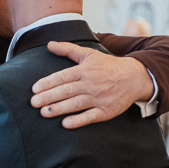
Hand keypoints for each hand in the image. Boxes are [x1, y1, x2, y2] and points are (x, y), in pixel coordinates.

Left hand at [31, 42, 154, 128]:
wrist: (134, 77)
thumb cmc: (108, 66)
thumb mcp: (89, 54)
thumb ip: (68, 49)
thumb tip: (49, 44)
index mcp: (85, 70)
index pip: (63, 77)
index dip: (48, 83)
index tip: (34, 89)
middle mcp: (91, 84)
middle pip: (67, 91)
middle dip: (49, 97)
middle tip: (33, 103)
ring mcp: (99, 98)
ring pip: (76, 104)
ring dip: (59, 109)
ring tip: (44, 113)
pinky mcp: (106, 111)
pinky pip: (91, 116)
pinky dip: (79, 120)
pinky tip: (65, 124)